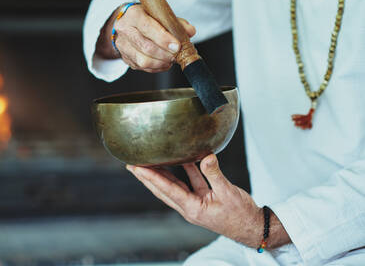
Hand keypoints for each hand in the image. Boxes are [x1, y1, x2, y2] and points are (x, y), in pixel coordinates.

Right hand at [96, 4, 195, 72]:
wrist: (128, 24)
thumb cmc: (147, 18)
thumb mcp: (160, 14)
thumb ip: (177, 22)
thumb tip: (190, 32)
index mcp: (133, 14)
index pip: (147, 27)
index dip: (163, 38)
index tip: (176, 46)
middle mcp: (125, 30)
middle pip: (145, 46)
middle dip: (165, 53)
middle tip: (177, 54)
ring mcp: (123, 45)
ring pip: (143, 60)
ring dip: (161, 62)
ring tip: (171, 59)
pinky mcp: (125, 58)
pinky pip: (142, 67)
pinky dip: (157, 67)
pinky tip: (164, 63)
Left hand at [126, 154, 288, 248]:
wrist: (253, 228)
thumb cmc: (241, 216)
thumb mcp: (229, 193)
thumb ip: (215, 174)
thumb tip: (206, 156)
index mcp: (192, 208)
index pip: (166, 189)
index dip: (151, 177)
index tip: (137, 167)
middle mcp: (189, 207)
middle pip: (162, 189)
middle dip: (146, 177)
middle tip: (131, 165)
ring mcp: (194, 203)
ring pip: (173, 186)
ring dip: (161, 174)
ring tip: (148, 161)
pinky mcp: (202, 199)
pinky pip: (189, 182)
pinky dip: (185, 171)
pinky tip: (181, 158)